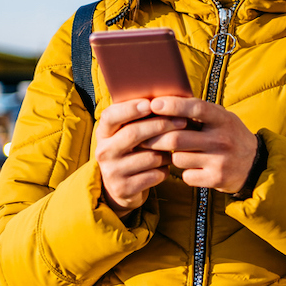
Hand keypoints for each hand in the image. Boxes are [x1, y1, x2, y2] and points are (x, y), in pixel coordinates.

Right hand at [95, 99, 186, 214]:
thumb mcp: (130, 134)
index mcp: (103, 133)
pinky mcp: (124, 188)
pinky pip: (155, 174)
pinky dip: (165, 169)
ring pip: (150, 156)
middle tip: (182, 121)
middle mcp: (103, 151)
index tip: (150, 103)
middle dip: (161, 125)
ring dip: (167, 152)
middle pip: (133, 134)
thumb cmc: (134, 151)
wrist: (123, 187)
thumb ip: (141, 118)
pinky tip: (165, 166)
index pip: (110, 116)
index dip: (130, 109)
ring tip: (171, 149)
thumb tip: (168, 97)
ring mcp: (112, 171)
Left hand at [142, 97, 258, 194]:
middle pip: (176, 139)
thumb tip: (162, 101)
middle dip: (155, 138)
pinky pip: (187, 175)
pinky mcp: (217, 179)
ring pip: (178, 159)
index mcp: (223, 119)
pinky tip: (193, 168)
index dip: (173, 105)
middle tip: (143, 137)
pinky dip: (185, 172)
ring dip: (172, 157)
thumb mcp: (221, 118)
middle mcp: (222, 139)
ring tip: (178, 153)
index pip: (196, 108)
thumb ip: (198, 111)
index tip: (154, 104)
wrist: (254, 164)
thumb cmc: (229, 135)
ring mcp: (220, 161)